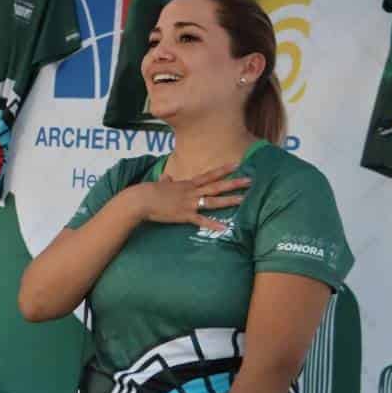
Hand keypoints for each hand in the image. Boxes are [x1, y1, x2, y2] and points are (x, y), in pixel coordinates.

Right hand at [130, 165, 250, 231]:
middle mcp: (191, 192)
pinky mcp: (185, 215)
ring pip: (213, 201)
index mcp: (187, 184)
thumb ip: (166, 181)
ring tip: (244, 199)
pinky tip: (225, 227)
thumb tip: (165, 177)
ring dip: (229, 200)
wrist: (141, 200)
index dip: (223, 170)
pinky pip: (202, 221)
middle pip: (216, 186)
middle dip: (234, 183)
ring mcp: (189, 203)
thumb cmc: (148, 192)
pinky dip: (214, 224)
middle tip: (250, 180)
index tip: (237, 164)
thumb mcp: (159, 184)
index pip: (209, 175)